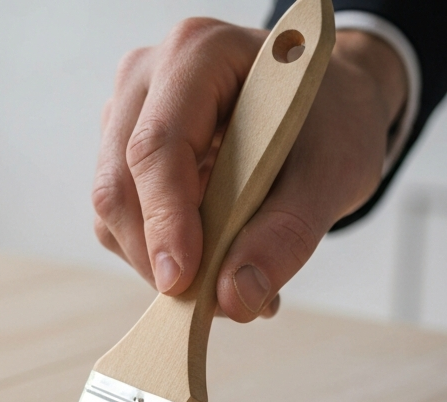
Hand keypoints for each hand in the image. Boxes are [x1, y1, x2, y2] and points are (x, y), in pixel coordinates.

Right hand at [92, 20, 407, 320]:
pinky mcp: (121, 160)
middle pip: (119, 185)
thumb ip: (287, 234)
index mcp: (199, 55)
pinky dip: (158, 258)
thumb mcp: (334, 172)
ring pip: (112, 212)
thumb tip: (235, 298)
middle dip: (157, 255)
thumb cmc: (331, 123)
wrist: (325, 114)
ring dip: (158, 262)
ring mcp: (126, 118)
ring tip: (225, 277)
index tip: (181, 282)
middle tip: (212, 300)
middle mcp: (147, 79)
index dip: (164, 221)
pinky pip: (120, 226)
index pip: (157, 146)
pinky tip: (207, 261)